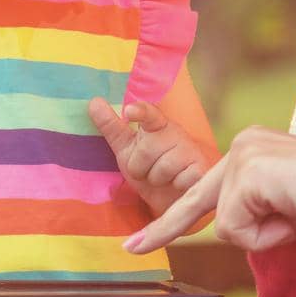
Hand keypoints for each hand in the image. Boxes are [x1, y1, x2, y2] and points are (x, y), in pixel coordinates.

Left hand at [88, 97, 215, 215]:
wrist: (175, 195)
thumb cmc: (150, 167)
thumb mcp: (127, 148)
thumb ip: (112, 127)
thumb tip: (93, 101)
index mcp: (157, 125)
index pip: (149, 114)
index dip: (140, 112)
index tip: (129, 112)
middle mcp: (175, 133)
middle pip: (145, 151)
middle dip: (140, 168)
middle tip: (147, 170)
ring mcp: (190, 150)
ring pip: (161, 169)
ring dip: (156, 180)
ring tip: (163, 178)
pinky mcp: (201, 169)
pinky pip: (180, 179)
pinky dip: (175, 186)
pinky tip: (179, 183)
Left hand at [124, 126, 295, 253]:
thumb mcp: (293, 205)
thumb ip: (260, 208)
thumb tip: (228, 227)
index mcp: (256, 146)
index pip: (206, 189)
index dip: (173, 219)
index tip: (142, 240)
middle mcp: (246, 141)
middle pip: (197, 202)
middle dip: (165, 228)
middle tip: (132, 250)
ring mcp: (246, 153)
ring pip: (223, 223)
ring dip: (263, 235)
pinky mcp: (250, 172)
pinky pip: (236, 228)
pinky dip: (269, 235)